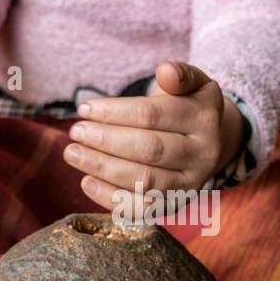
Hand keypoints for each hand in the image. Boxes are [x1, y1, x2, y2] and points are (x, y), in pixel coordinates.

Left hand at [62, 61, 243, 211]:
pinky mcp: (175, 206)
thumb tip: (165, 71)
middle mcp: (204, 154)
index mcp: (205, 118)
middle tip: (75, 132)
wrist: (206, 143)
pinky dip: (111, 198)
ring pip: (145, 181)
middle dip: (106, 140)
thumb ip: (179, 74)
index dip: (115, 112)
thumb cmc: (185, 107)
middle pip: (150, 149)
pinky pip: (142, 209)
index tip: (84, 109)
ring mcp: (191, 184)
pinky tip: (86, 181)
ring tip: (72, 153)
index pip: (154, 115)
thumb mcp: (191, 83)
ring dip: (103, 168)